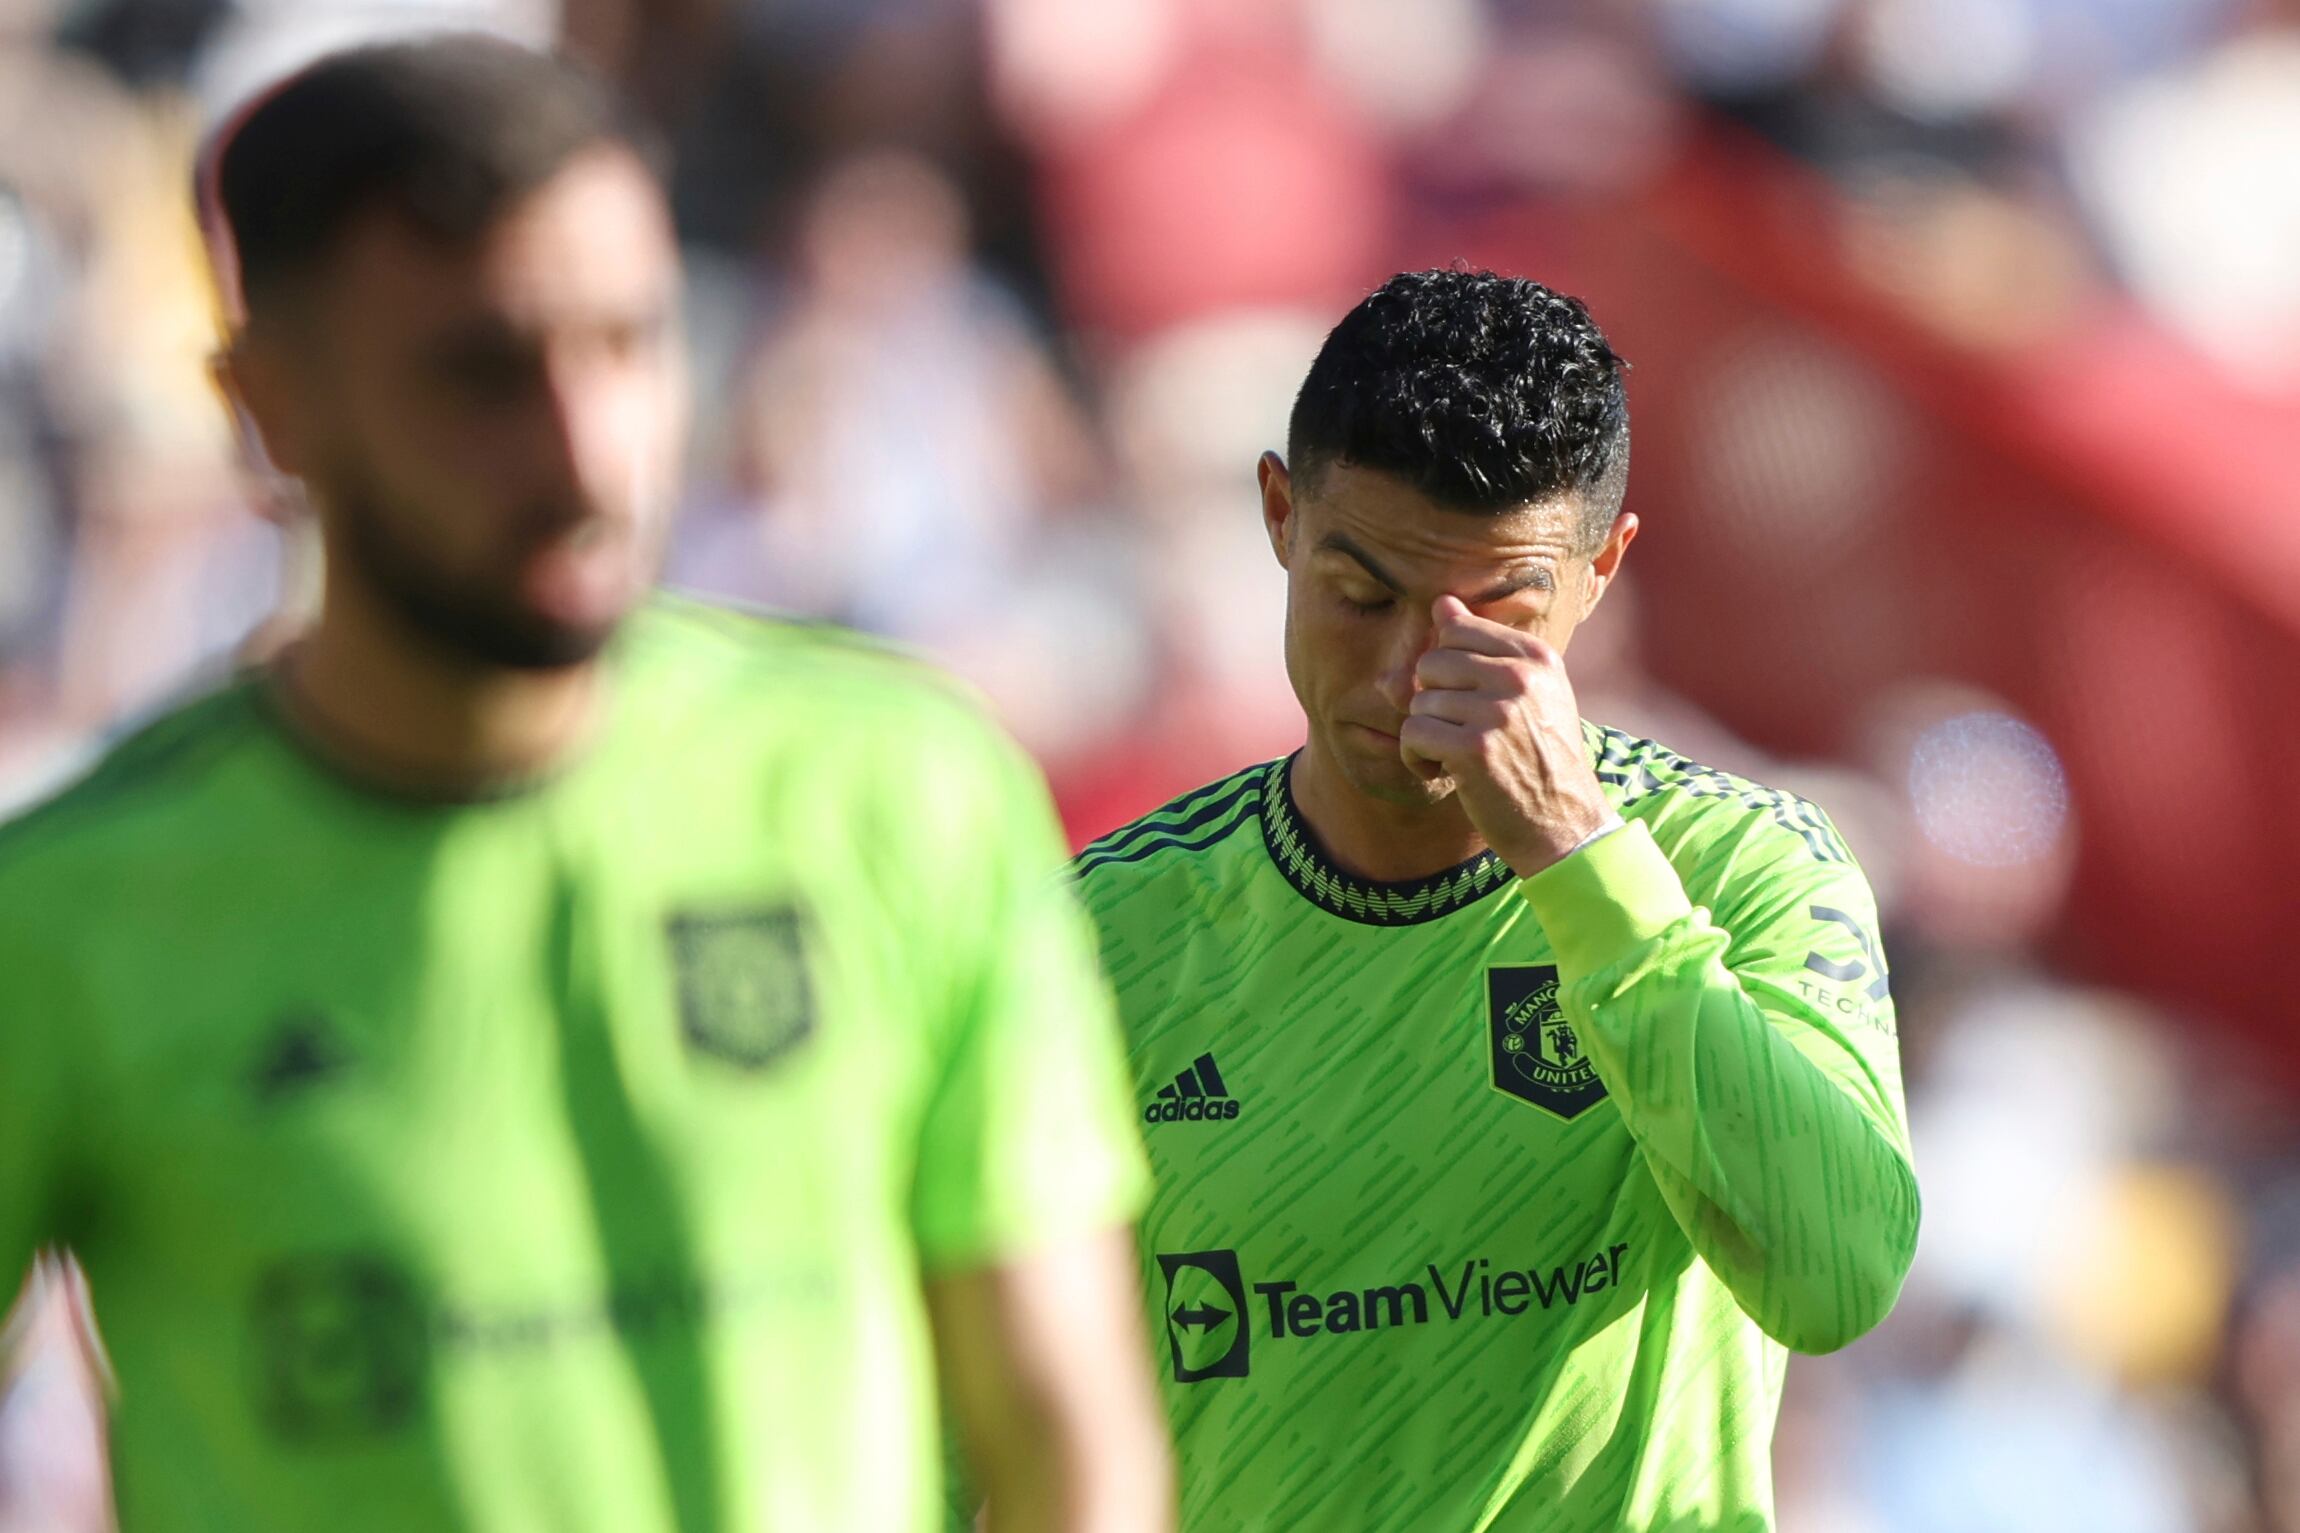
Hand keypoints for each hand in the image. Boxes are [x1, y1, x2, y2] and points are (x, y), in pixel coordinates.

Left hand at [1398, 595, 1611, 876]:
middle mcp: (1520, 677)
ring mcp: (1498, 712)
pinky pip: (1413, 733)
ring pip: (1419, 701)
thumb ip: (1481, 649)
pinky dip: (1417, 758)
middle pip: (1431, 663)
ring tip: (1459, 757)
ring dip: (1427, 735)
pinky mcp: (1475, 749)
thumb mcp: (1525, 696)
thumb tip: (1441, 604)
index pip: (1458, 630)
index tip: (1469, 701)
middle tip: (1460, 733)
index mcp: (1536, 657)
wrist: (1565, 824)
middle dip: (1434, 702)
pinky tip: (1446, 773)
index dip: (1448, 670)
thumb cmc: (1539, 758)